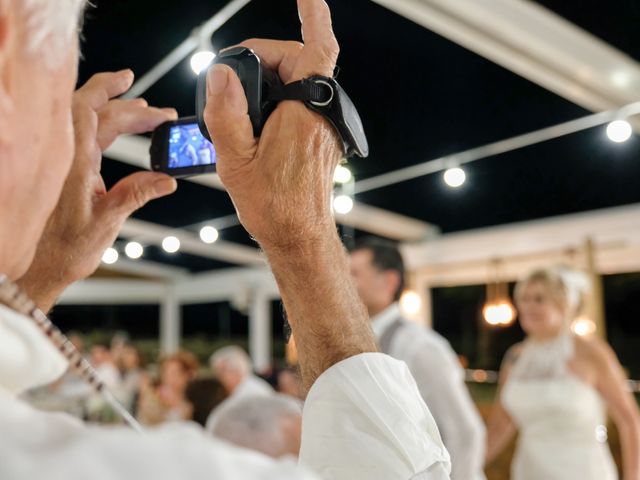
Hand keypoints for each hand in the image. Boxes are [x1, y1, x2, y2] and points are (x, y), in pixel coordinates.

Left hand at [17, 70, 177, 310]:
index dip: (115, 93)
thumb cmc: (65, 248)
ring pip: (89, 123)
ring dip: (118, 114)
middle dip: (128, 106)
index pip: (95, 112)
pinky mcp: (67, 172)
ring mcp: (65, 162)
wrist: (39, 265)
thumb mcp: (107, 221)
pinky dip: (106, 129)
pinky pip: (86, 138)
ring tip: (145, 114)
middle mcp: (66, 156)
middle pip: (94, 112)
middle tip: (160, 112)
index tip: (133, 82)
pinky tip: (120, 132)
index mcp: (74, 161)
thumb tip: (167, 180)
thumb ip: (136, 194)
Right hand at [203, 0, 340, 250]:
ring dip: (274, 80)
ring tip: (241, 106)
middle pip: (300, 62)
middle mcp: (320, 116)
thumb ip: (226, 112)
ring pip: (302, 83)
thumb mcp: (235, 160)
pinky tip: (260, 117)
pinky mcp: (322, 140)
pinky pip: (305, 103)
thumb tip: (221, 74)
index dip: (313, 16)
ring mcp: (325, 129)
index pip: (316, 49)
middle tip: (232, 79)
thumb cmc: (273, 206)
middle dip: (267, 58)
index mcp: (304, 114)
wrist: (299, 237)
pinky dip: (283, 97)